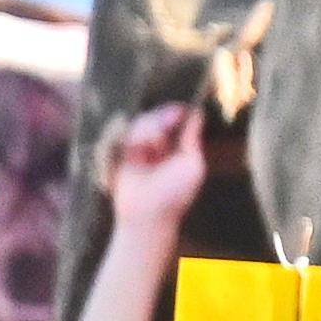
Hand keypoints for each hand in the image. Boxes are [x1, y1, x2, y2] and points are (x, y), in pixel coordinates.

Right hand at [106, 101, 209, 228]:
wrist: (146, 212)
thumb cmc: (175, 193)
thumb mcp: (192, 164)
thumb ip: (192, 139)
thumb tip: (198, 114)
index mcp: (178, 147)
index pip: (178, 120)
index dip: (178, 111)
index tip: (182, 108)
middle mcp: (160, 145)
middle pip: (159, 116)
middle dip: (163, 117)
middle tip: (168, 121)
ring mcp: (140, 148)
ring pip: (143, 122)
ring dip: (149, 128)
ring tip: (153, 143)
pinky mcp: (122, 151)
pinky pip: (127, 132)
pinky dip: (135, 136)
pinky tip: (139, 147)